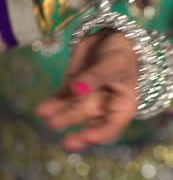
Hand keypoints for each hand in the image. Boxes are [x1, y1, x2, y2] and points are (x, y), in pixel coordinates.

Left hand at [36, 32, 137, 149]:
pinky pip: (61, 101)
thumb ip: (95, 77)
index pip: (113, 126)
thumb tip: (77, 89)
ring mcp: (86, 101)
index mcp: (122, 106)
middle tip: (66, 140)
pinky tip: (43, 109)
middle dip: (77, 132)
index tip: (88, 137)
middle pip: (91, 125)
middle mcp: (104, 109)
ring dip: (62, 117)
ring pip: (73, 113)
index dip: (101, 134)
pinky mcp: (71, 91)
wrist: (109, 39)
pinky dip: (52, 105)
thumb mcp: (113, 63)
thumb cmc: (120, 54)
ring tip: (48, 117)